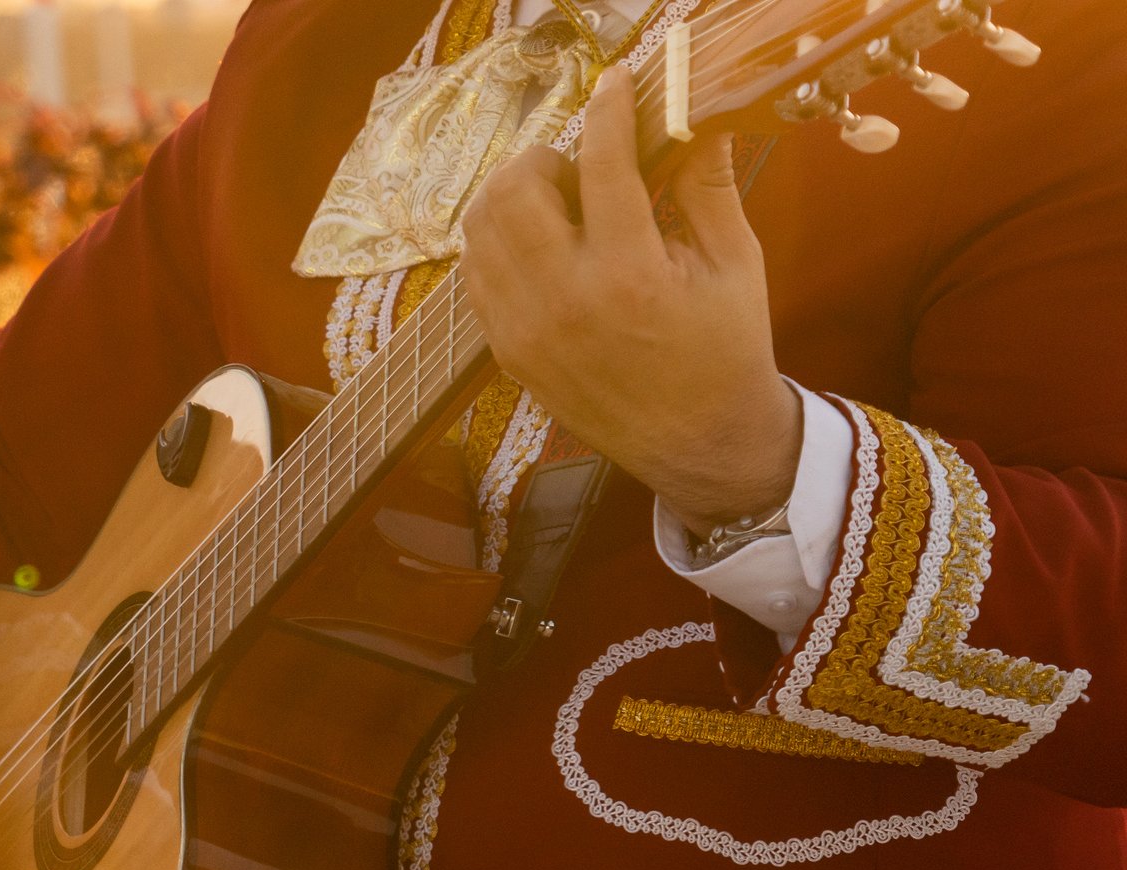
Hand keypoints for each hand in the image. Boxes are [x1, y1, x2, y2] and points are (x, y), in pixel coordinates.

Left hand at [459, 66, 800, 527]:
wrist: (696, 442)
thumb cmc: (725, 349)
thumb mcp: (734, 264)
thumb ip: (706, 186)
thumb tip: (695, 117)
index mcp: (630, 277)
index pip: (602, 167)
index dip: (607, 112)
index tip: (612, 84)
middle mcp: (564, 302)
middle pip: (515, 192)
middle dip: (545, 158)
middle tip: (579, 165)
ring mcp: (525, 330)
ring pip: (481, 229)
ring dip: (512, 196)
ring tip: (556, 200)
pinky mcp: (506, 351)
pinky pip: (476, 274)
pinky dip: (498, 242)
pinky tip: (538, 241)